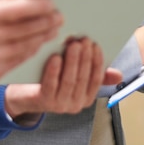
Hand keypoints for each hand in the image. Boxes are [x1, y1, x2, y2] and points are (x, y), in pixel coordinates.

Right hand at [0, 0, 62, 90]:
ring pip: (26, 45)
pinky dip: (32, 51)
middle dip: (46, 21)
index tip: (51, 2)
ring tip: (54, 30)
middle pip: (25, 28)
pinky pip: (19, 60)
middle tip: (59, 16)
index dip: (37, 5)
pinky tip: (40, 44)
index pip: (16, 9)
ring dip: (43, 37)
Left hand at [3, 37, 122, 120]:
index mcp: (86, 98)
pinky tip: (55, 57)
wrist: (24, 94)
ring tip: (73, 44)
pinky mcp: (44, 101)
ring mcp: (60, 104)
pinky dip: (54, 71)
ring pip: (70, 80)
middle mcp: (75, 104)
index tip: (96, 45)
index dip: (97, 61)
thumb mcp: (74, 76)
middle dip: (85, 57)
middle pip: (83, 78)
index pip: (96, 79)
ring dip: (73, 61)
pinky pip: (51, 85)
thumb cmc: (52, 79)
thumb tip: (119, 76)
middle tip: (84, 39)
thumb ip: (95, 74)